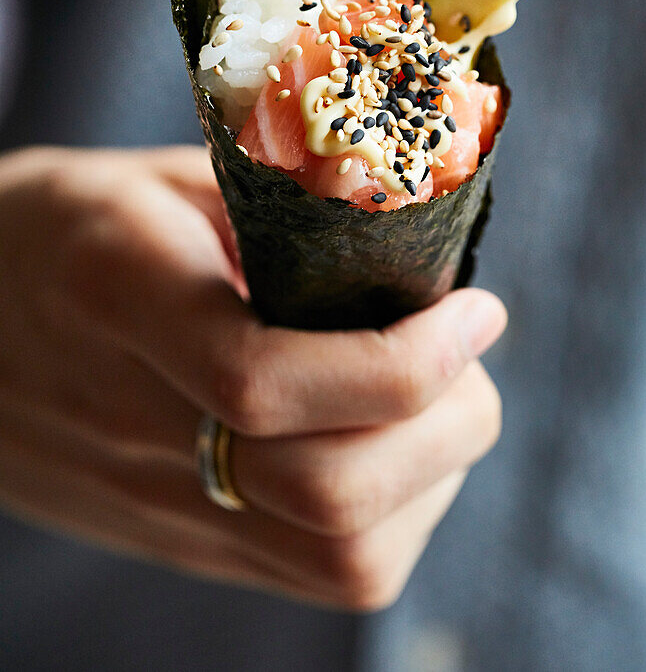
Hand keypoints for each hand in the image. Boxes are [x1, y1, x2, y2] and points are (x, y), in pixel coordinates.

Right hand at [0, 145, 505, 609]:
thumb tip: (408, 238)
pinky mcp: (180, 538)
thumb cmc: (66, 224)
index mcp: (120, 299)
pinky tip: (388, 441)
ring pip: (337, 559)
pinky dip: (392, 516)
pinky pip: (317, 572)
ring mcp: (155, 499)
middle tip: (469, 345)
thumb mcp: (158, 177)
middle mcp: (134, 422)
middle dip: (447, 425)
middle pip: (325, 496)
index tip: (475, 310)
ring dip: (430, 479)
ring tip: (438, 396)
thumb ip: (273, 205)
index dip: (402, 361)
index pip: (266, 381)